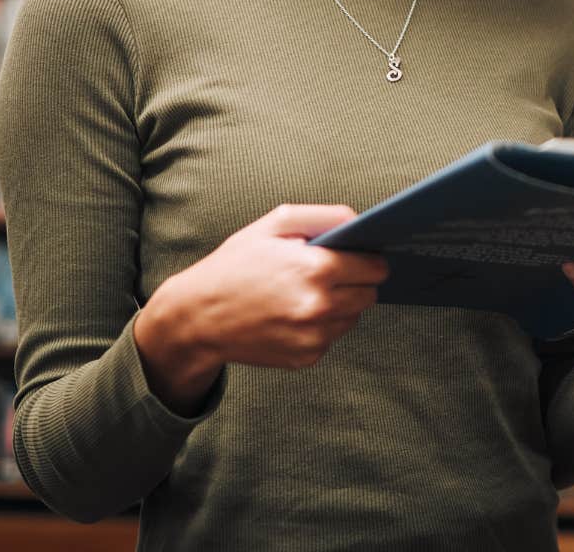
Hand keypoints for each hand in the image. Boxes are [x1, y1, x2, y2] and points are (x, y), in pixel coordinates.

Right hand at [136, 204, 388, 411]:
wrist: (198, 318)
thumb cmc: (234, 266)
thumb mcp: (273, 225)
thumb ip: (322, 216)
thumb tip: (359, 221)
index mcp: (316, 269)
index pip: (375, 267)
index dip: (370, 259)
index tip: (360, 256)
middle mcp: (320, 306)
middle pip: (370, 294)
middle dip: (356, 282)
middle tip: (329, 274)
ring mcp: (314, 336)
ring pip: (353, 317)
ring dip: (340, 305)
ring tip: (304, 293)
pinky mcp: (306, 357)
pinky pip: (332, 337)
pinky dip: (321, 326)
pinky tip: (293, 315)